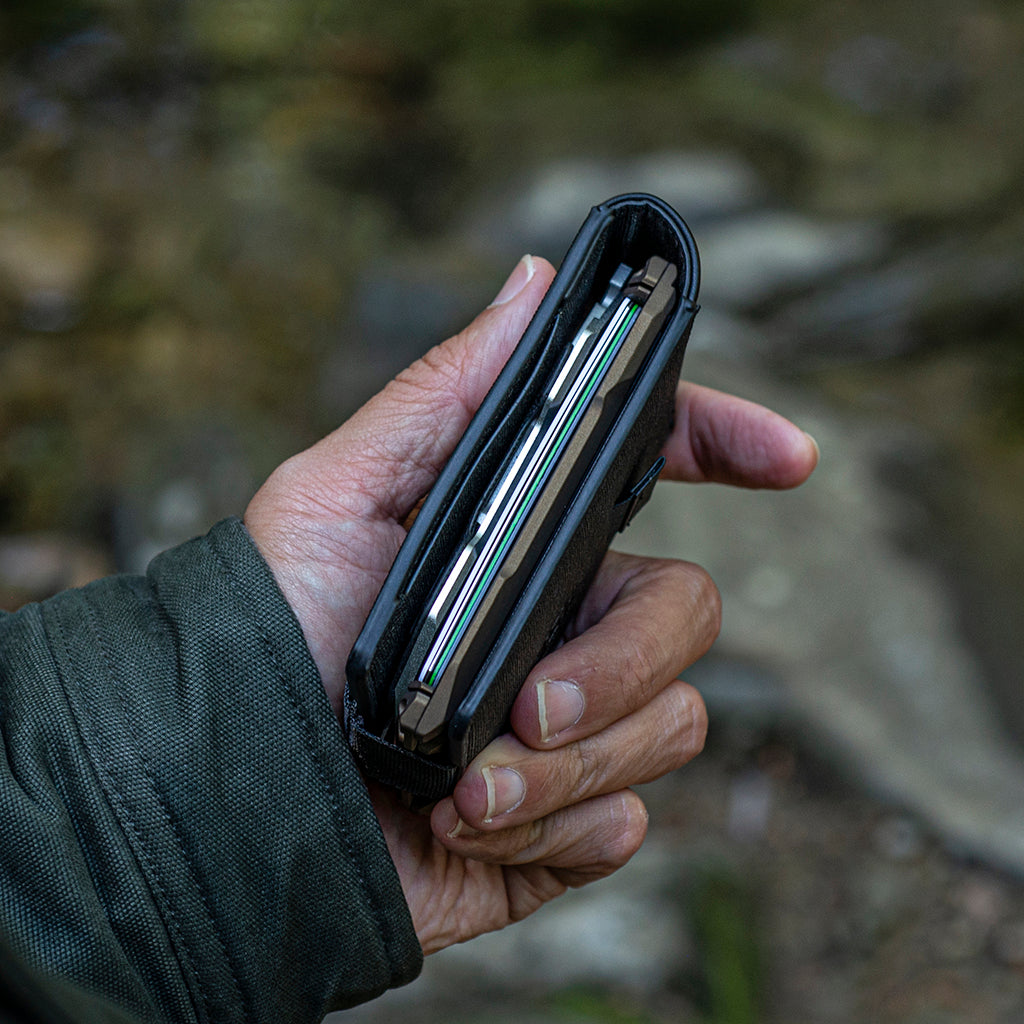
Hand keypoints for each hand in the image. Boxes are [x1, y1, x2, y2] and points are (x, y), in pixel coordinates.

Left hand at [245, 254, 817, 952]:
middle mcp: (566, 621)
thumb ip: (450, 394)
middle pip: (688, 614)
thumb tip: (534, 284)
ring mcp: (573, 724)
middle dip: (617, 665)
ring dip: (562, 767)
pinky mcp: (565, 822)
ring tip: (463, 786)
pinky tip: (471, 828)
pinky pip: (624, 822)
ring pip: (669, 726)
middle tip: (525, 704)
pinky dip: (549, 831)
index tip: (787, 456)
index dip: (726, 445)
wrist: (237, 792)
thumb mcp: (341, 492)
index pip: (656, 474)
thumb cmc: (277, 626)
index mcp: (530, 537)